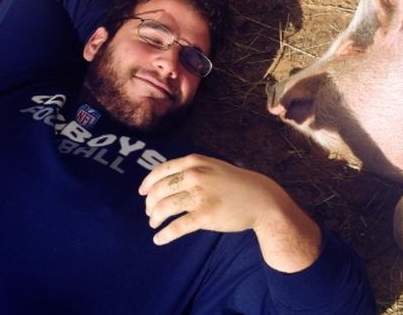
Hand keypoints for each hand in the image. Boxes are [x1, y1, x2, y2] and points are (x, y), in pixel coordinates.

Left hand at [138, 154, 320, 271]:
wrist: (261, 198)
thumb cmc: (236, 183)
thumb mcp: (213, 166)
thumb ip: (192, 169)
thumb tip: (166, 180)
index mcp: (194, 162)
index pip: (161, 171)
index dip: (147, 183)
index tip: (141, 193)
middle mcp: (194, 176)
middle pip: (159, 191)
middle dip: (150, 204)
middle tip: (150, 213)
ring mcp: (199, 196)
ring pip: (164, 208)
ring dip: (155, 218)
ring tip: (154, 224)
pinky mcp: (204, 216)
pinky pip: (177, 227)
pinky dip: (164, 235)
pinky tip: (159, 239)